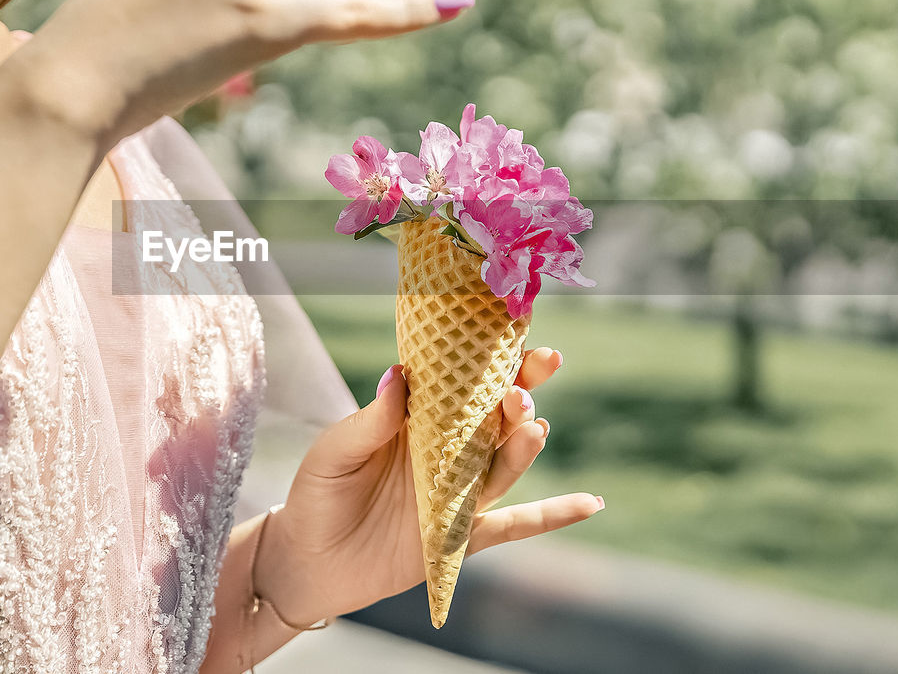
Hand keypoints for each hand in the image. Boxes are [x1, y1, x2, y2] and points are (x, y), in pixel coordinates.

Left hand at [257, 348, 603, 625]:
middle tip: (532, 374)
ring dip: (521, 445)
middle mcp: (444, 453)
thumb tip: (400, 373)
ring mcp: (457, 494)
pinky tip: (591, 503)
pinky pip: (514, 525)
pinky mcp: (461, 537)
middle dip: (517, 394)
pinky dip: (553, 516)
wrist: (306, 563)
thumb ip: (371, 420)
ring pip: (501, 465)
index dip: (489, 360)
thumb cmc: (316, 496)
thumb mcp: (334, 452)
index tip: (518, 334)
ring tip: (532, 425)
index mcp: (416, 421)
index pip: (459, 384)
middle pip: (492, 419)